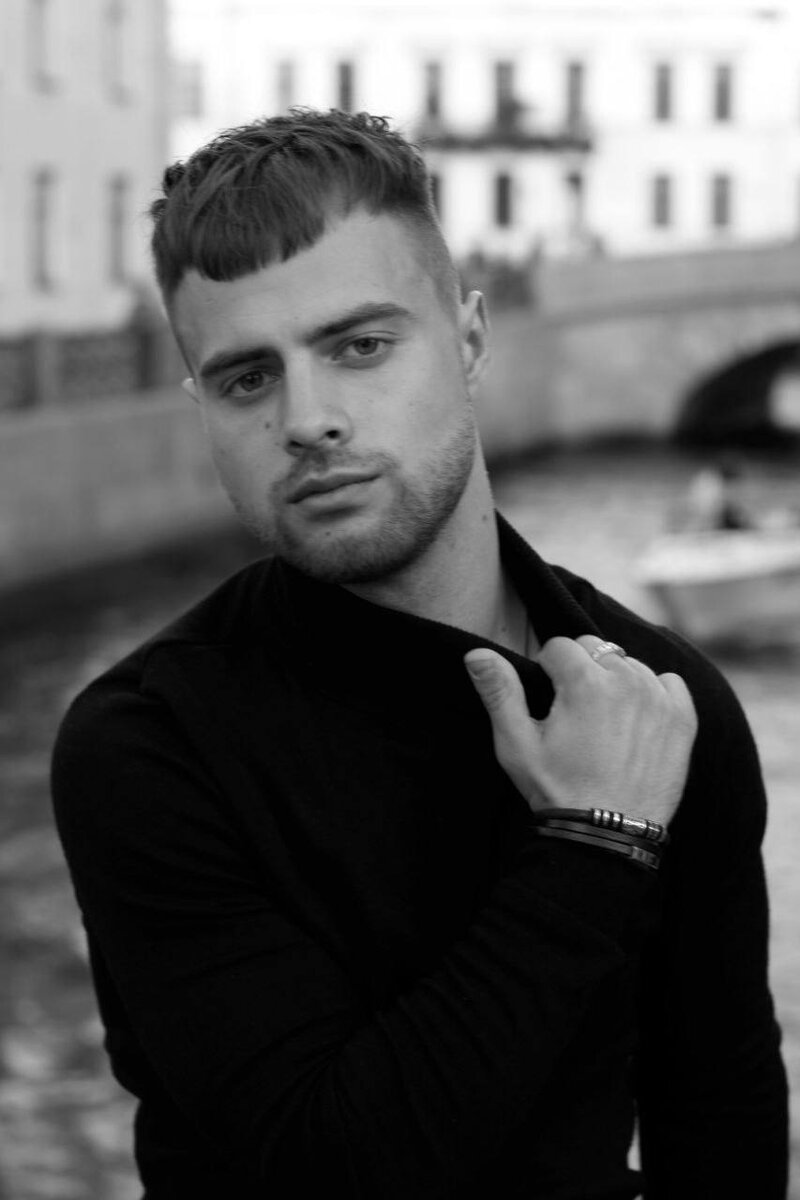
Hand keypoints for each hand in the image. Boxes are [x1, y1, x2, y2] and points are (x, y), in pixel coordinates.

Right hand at [464, 635, 697, 826]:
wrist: (607, 834)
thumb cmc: (558, 790)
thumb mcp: (517, 744)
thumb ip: (499, 692)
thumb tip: (476, 653)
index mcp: (585, 681)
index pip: (559, 646)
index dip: (547, 669)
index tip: (548, 697)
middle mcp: (627, 680)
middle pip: (596, 649)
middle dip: (581, 670)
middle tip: (574, 710)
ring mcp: (658, 698)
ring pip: (630, 664)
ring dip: (615, 681)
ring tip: (604, 719)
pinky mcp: (682, 719)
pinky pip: (669, 683)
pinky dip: (654, 693)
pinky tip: (637, 720)